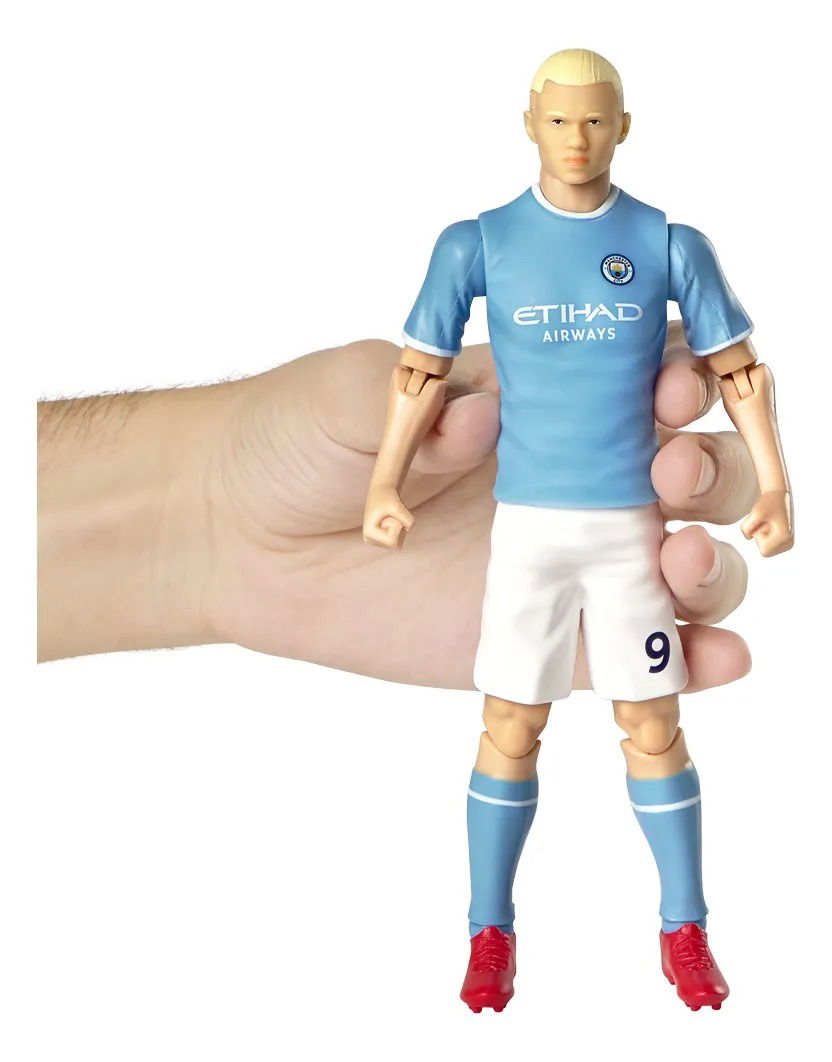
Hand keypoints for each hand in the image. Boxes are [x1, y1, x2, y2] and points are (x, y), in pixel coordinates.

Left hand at [201, 322, 754, 692]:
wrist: (244, 536)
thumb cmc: (298, 439)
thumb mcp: (351, 395)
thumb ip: (424, 406)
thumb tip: (488, 416)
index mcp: (539, 402)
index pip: (642, 380)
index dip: (678, 381)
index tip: (671, 391)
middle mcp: (570, 479)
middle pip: (688, 472)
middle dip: (708, 471)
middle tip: (673, 473)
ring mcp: (564, 562)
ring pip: (679, 564)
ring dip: (710, 566)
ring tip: (681, 564)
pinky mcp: (545, 637)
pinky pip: (631, 651)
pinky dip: (688, 659)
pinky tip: (713, 659)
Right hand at [363, 483, 413, 548]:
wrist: (382, 488)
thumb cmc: (387, 496)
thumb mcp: (398, 506)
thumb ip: (408, 519)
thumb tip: (410, 529)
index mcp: (368, 534)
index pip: (392, 542)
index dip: (398, 528)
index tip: (391, 515)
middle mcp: (370, 539)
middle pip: (396, 545)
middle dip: (399, 528)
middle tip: (392, 514)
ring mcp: (375, 539)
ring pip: (399, 543)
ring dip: (400, 527)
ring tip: (391, 515)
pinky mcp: (381, 537)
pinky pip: (400, 540)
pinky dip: (401, 528)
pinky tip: (393, 517)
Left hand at [741, 490, 793, 556]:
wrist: (777, 495)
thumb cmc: (769, 502)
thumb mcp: (755, 513)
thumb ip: (746, 528)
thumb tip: (748, 537)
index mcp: (786, 538)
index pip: (764, 551)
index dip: (759, 537)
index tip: (764, 523)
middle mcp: (789, 542)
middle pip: (764, 551)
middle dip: (760, 537)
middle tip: (766, 522)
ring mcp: (787, 543)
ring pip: (765, 548)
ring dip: (761, 535)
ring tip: (768, 522)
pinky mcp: (784, 541)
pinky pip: (767, 544)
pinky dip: (764, 535)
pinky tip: (770, 524)